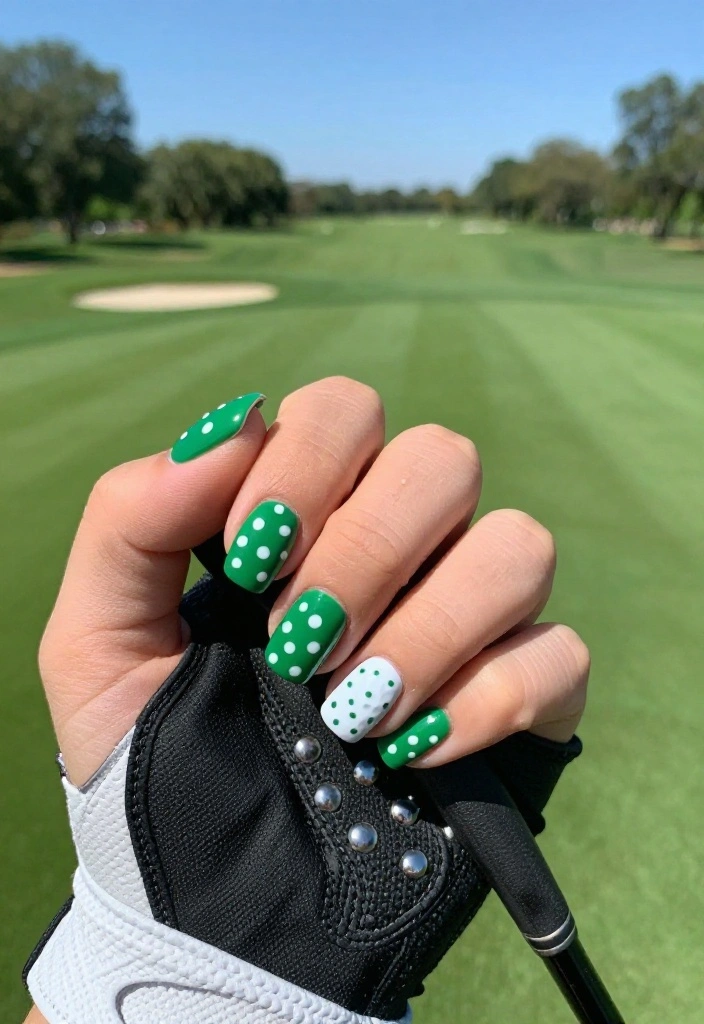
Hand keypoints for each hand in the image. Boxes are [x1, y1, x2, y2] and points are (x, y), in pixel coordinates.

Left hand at [39, 376, 587, 786]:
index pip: (344, 411)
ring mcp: (469, 620)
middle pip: (444, 459)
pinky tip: (412, 756)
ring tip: (352, 711)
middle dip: (367, 553)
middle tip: (300, 646)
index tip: (251, 564)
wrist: (220, 905)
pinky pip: (560, 655)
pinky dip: (488, 702)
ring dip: (430, 629)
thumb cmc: (156, 765)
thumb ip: (130, 521)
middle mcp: (400, 550)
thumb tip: (235, 423)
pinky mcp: (526, 698)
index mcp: (306, 516)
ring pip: (519, 545)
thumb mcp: (98, 647)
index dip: (307, 468)